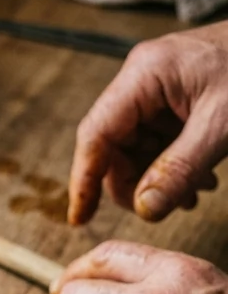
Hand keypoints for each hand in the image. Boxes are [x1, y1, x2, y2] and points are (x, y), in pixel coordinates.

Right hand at [68, 23, 227, 225]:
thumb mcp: (224, 127)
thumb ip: (180, 170)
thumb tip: (144, 210)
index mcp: (144, 75)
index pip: (95, 135)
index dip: (85, 180)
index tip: (80, 218)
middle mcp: (143, 77)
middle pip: (113, 144)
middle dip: (135, 182)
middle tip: (163, 207)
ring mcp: (159, 85)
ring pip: (136, 145)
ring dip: (158, 176)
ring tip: (195, 192)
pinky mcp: (177, 94)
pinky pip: (159, 137)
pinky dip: (173, 163)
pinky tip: (200, 177)